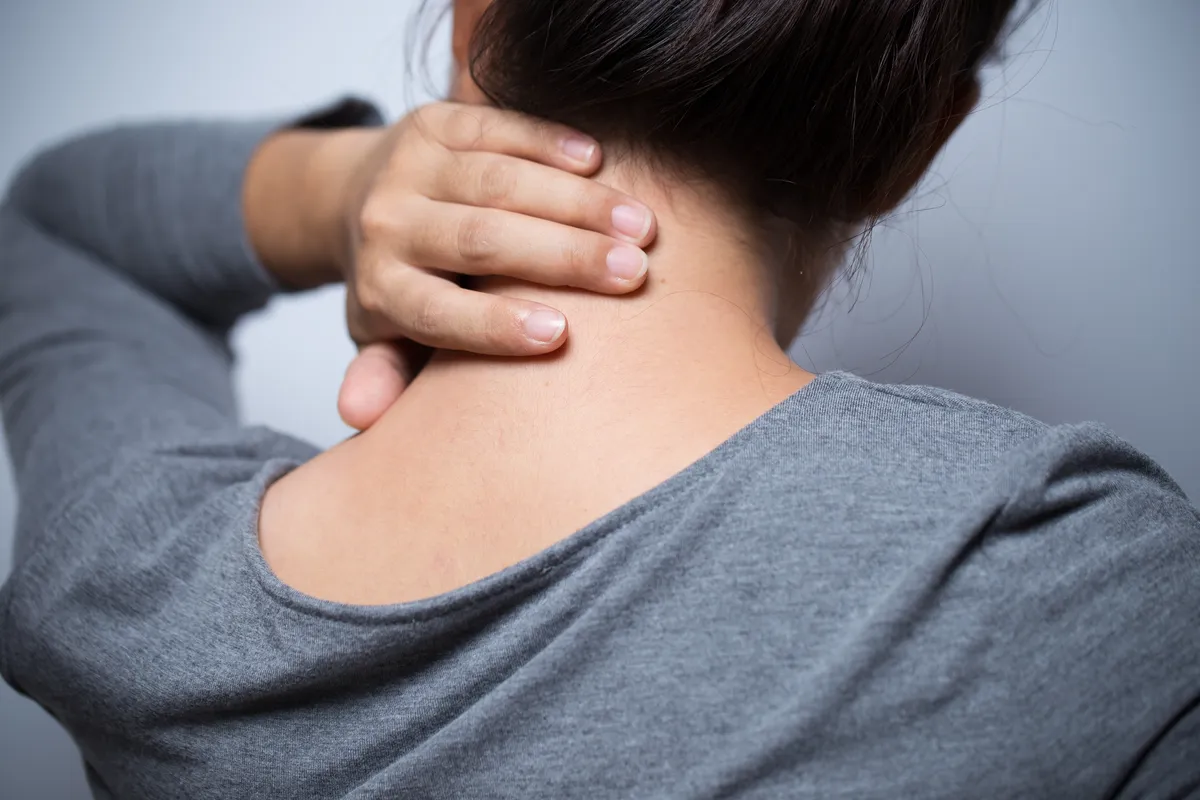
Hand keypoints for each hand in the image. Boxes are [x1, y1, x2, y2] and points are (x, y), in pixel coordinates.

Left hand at [328, 102, 657, 428]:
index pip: (437, 312)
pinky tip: (600, 161)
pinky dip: (549, 142)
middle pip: (479, 241)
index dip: (495, 324)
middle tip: (634, 274)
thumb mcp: (386, 340)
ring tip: (641, 224)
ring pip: (497, 182)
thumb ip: (387, 373)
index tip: (561, 334)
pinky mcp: (434, 121)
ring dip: (576, 201)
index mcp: (382, 291)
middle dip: (562, 257)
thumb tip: (358, 417)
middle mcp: (387, 225)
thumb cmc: (398, 287)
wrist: (351, 199)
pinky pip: (496, 127)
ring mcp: (410, 166)